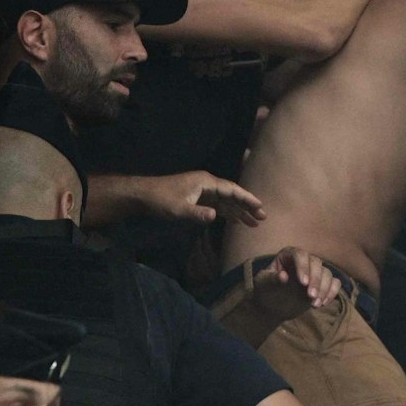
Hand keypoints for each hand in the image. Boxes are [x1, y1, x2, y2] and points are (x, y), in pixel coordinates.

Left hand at [144, 171, 265, 226]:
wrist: (142, 196)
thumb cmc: (161, 200)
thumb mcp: (179, 209)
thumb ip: (198, 213)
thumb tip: (216, 216)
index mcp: (206, 182)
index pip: (231, 190)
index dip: (247, 198)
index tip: (260, 206)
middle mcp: (207, 185)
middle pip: (232, 195)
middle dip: (247, 206)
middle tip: (262, 217)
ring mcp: (202, 192)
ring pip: (226, 201)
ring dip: (239, 211)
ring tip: (253, 223)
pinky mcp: (197, 199)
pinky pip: (217, 205)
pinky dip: (227, 213)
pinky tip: (235, 221)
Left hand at [248, 247, 341, 324]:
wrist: (274, 304)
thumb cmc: (267, 290)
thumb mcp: (263, 285)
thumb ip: (272, 279)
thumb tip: (283, 275)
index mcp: (288, 255)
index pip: (300, 255)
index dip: (303, 267)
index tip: (303, 283)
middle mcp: (304, 260)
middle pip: (317, 263)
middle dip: (316, 280)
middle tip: (311, 296)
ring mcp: (315, 271)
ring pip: (327, 273)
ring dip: (324, 289)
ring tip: (315, 304)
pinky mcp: (323, 282)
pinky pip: (335, 283)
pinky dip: (332, 293)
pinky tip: (322, 303)